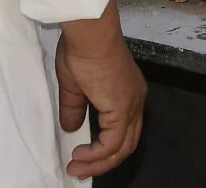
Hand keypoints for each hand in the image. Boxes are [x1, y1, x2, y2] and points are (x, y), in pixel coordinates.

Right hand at [56, 0, 145, 179]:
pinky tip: (80, 155)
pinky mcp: (122, 109)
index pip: (124, 130)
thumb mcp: (75, 85)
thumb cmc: (83, 50)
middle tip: (80, 170)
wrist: (90, 34)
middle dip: (102, 162)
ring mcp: (131, 105)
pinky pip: (112, 144)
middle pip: (127, 144)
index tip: (82, 156)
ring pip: (122, 148)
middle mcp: (135, 101)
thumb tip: (71, 128)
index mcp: (127, 93)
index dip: (105, 148)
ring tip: (76, 168)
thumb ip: (75, 108)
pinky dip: (96, 155)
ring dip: (98, 163)